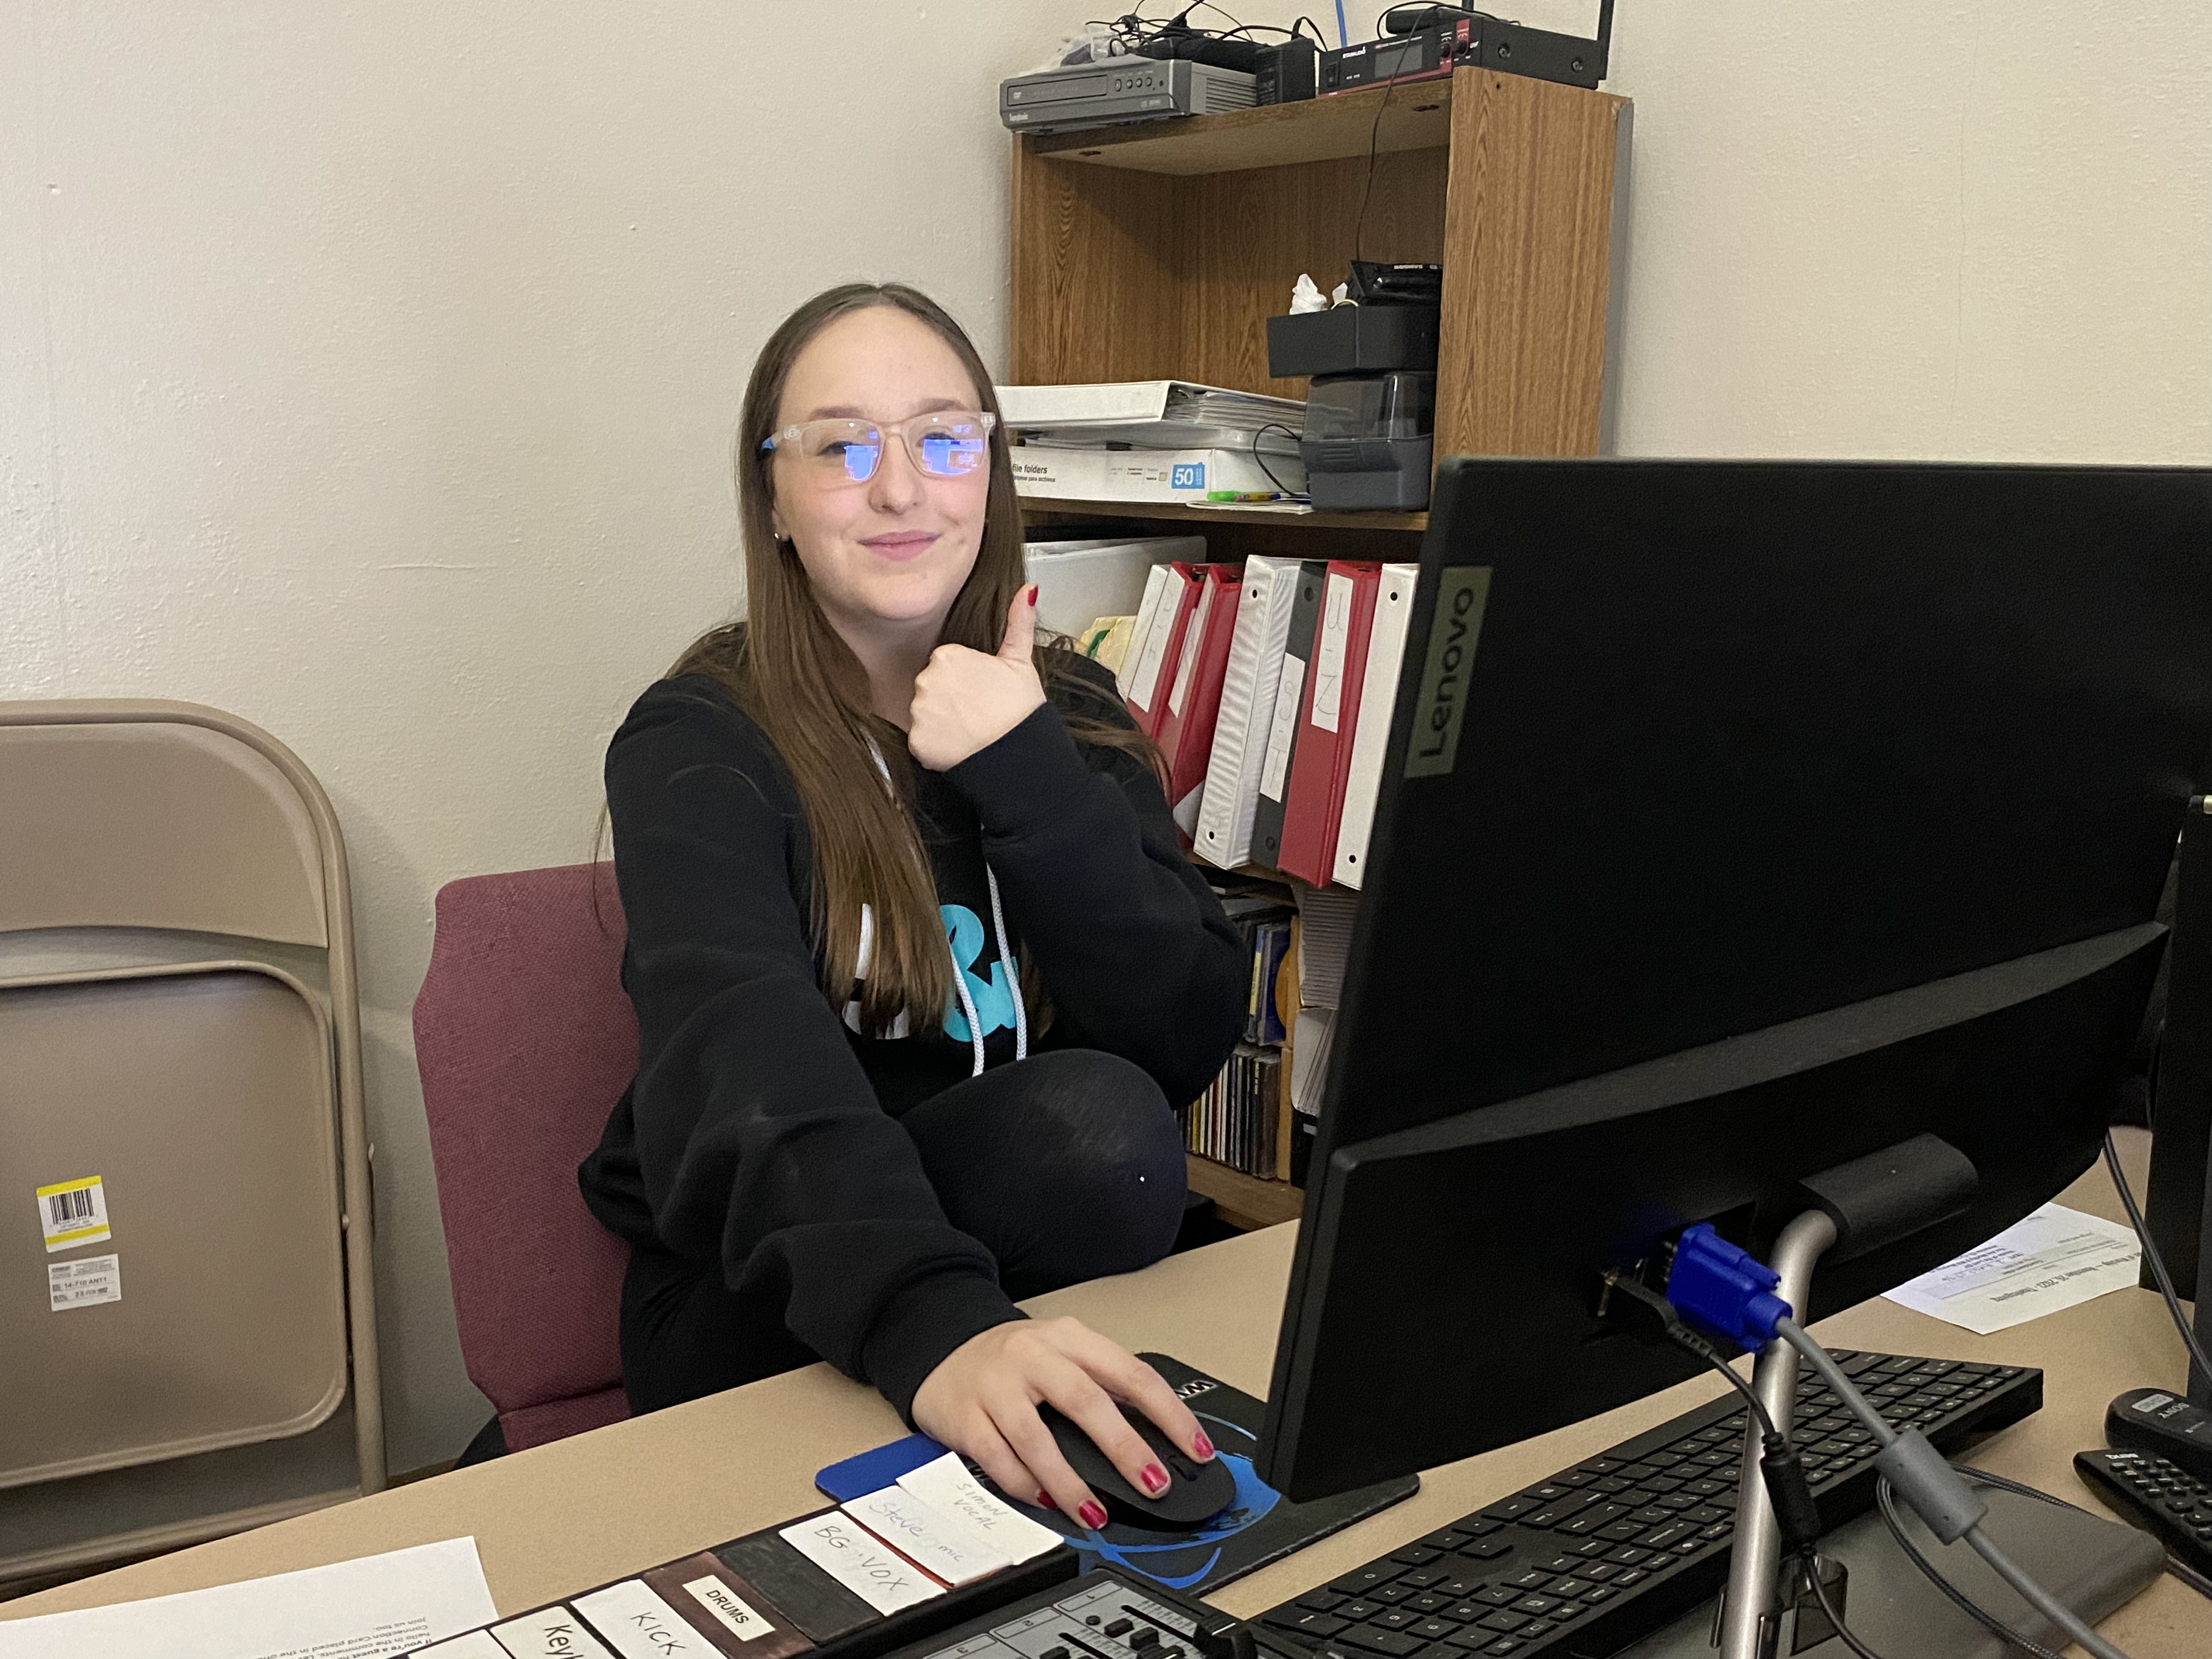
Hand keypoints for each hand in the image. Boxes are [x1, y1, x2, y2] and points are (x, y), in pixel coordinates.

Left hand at [907, 586, 1046, 771]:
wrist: (1019, 754)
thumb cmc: (1020, 708)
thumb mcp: (1020, 661)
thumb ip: (1017, 623)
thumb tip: (1028, 588)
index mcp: (947, 655)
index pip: (946, 666)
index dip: (964, 681)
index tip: (981, 694)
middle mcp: (926, 679)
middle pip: (931, 688)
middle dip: (949, 701)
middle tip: (976, 713)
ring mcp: (919, 711)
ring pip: (924, 714)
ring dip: (941, 724)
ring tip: (968, 731)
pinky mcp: (916, 741)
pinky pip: (920, 741)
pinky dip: (935, 747)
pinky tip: (958, 747)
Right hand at [909, 1316, 1216, 1529]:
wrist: (942, 1345)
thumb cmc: (1013, 1359)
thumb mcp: (1064, 1353)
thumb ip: (1103, 1385)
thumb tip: (1157, 1437)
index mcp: (1069, 1338)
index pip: (1130, 1373)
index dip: (1169, 1414)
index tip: (1197, 1448)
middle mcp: (1033, 1356)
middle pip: (1086, 1402)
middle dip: (1126, 1449)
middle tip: (1154, 1484)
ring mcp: (996, 1386)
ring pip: (1038, 1438)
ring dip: (1072, 1482)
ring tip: (1098, 1513)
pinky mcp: (966, 1417)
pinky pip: (999, 1459)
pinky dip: (1025, 1485)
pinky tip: (1045, 1502)